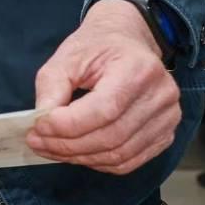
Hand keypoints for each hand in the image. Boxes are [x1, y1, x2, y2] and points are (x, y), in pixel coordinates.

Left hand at [26, 0, 180, 173]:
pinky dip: (98, 162)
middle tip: (36, 142)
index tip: (37, 127)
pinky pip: (129, 161)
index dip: (68, 125)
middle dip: (67, 145)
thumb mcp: (68, 55)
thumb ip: (52, 85)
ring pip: (119, 154)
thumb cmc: (97, 46)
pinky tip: (75, 153)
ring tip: (50, 148)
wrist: (129, 42)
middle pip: (111, 137)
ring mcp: (167, 118)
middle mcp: (160, 95)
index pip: (104, 109)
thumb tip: (41, 121)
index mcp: (137, 69)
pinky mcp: (165, 134)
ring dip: (79, 157)